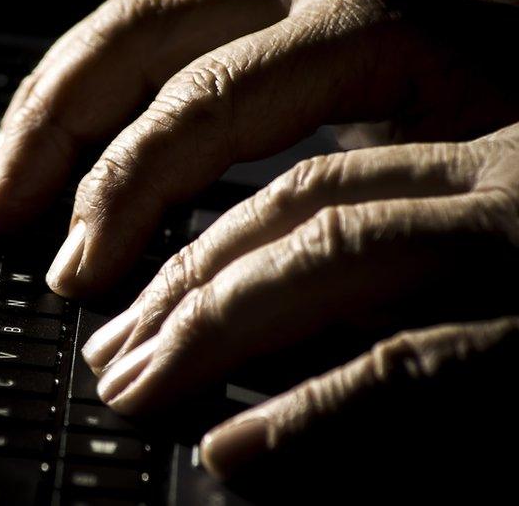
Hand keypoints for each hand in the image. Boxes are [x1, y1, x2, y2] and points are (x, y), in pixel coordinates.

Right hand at [0, 0, 518, 296]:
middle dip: (50, 132)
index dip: (121, 191)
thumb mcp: (502, 192)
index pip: (200, 102)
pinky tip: (71, 144)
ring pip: (137, 23)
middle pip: (139, 35)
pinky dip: (97, 94)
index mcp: (373, 23)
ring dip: (52, 103)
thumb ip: (368, 235)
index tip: (76, 275)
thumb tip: (244, 313)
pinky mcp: (292, 23)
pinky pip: (166, 38)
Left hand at [80, 129, 518, 497]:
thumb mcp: (469, 255)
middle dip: (178, 276)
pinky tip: (235, 447)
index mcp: (468, 138)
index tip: (106, 274)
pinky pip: (415, 365)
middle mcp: (486, 166)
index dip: (180, 213)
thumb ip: (363, 281)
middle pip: (290, 199)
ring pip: (330, 253)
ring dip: (213, 326)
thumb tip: (242, 333)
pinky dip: (314, 409)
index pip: (290, 157)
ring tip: (135, 386)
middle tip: (107, 350)